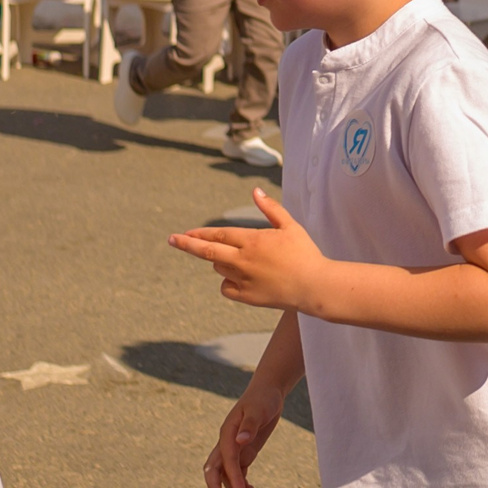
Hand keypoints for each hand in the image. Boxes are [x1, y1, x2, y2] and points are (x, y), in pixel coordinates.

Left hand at [169, 188, 327, 311]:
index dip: (199, 234)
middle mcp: (244, 260)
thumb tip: (254, 191)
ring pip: (219, 268)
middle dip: (188, 245)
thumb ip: (270, 209)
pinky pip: (226, 288)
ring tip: (241, 260)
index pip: (218, 235)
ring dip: (221, 261)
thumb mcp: (290, 226)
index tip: (183, 233)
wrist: (314, 286)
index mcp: (253, 240)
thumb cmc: (305, 253)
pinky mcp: (247, 296)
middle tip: (173, 240)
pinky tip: (242, 279)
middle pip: (208, 252)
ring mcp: (243, 279)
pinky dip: (229, 282)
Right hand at [202, 380, 285, 487]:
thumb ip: (249, 425)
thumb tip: (241, 441)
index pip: (226, 459)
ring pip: (226, 474)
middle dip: (215, 486)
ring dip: (234, 487)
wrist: (268, 392)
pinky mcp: (243, 452)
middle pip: (213, 469)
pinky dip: (241, 483)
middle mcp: (227, 443)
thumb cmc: (263, 399)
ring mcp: (234, 449)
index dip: (230, 477)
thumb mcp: (258, 410)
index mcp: (227, 433)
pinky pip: (237, 472)